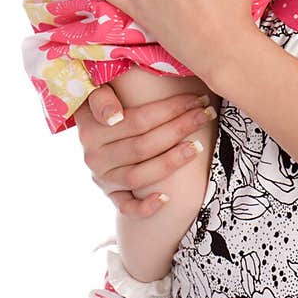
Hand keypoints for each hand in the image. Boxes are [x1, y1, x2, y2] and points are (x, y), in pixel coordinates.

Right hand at [76, 86, 215, 217]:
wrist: (96, 132)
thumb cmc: (110, 102)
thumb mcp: (101, 89)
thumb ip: (103, 94)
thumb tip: (114, 116)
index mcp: (90, 126)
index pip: (137, 120)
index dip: (170, 109)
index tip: (196, 99)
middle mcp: (94, 155)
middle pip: (144, 146)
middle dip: (180, 128)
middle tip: (207, 114)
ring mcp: (103, 178)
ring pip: (139, 176)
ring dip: (171, 162)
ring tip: (198, 146)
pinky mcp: (111, 196)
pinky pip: (127, 208)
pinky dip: (145, 207)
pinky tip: (166, 199)